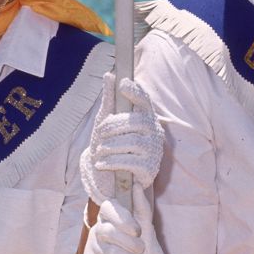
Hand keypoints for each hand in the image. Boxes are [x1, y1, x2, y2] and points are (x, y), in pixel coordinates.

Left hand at [79, 72, 164, 204]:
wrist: (114, 179)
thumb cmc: (113, 144)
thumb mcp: (107, 121)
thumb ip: (110, 99)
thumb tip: (109, 74)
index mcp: (146, 116)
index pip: (144, 101)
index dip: (135, 92)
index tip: (122, 84)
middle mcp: (154, 131)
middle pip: (135, 122)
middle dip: (112, 127)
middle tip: (98, 133)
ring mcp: (154, 150)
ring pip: (131, 141)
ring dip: (109, 146)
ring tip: (99, 150)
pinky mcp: (149, 169)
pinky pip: (129, 161)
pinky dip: (110, 161)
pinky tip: (101, 163)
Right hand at [80, 194, 177, 253]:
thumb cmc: (144, 250)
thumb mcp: (147, 228)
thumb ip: (141, 207)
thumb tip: (137, 185)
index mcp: (109, 217)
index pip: (108, 208)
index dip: (122, 218)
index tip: (138, 230)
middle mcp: (96, 231)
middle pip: (108, 232)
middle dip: (131, 244)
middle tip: (142, 250)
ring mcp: (91, 250)